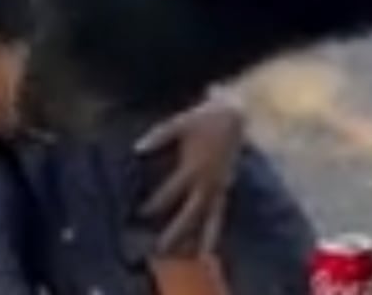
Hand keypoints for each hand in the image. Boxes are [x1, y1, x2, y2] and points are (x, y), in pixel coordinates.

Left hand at [136, 88, 245, 254]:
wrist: (235, 114)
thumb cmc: (204, 118)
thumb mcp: (179, 123)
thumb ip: (159, 137)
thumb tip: (136, 149)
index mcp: (195, 167)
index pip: (172, 191)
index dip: (155, 203)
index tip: (140, 214)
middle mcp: (208, 181)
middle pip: (192, 212)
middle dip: (177, 231)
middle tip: (162, 248)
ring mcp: (220, 185)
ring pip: (211, 216)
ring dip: (204, 237)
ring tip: (198, 257)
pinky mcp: (227, 186)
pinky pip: (221, 211)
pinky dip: (216, 227)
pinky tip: (211, 242)